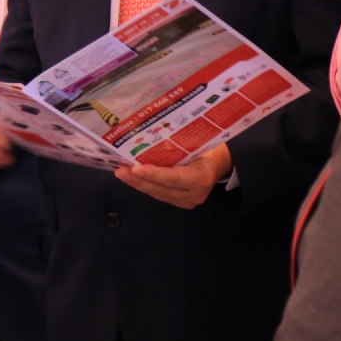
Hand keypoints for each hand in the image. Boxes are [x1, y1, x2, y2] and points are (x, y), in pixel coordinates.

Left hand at [114, 145, 233, 208]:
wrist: (220, 163)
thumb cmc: (208, 148)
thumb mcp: (198, 144)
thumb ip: (178, 147)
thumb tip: (149, 137)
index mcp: (202, 177)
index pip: (173, 178)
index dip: (153, 174)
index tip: (135, 168)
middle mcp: (195, 194)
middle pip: (161, 189)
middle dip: (138, 180)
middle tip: (120, 171)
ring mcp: (188, 201)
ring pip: (158, 193)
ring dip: (138, 183)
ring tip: (122, 174)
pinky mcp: (181, 203)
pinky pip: (160, 194)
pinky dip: (145, 185)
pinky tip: (133, 178)